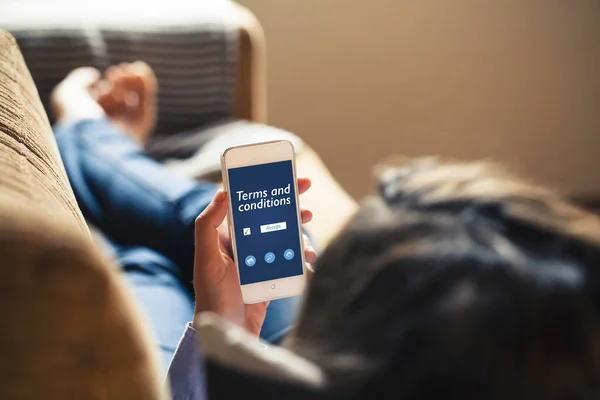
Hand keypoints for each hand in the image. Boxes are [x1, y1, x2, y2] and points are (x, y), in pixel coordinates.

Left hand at [193, 178, 316, 336]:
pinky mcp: (271, 274)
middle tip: (305, 192)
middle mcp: (243, 243)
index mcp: (225, 235)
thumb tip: (222, 192)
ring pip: (283, 235)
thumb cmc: (211, 297)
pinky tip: (308, 258)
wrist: (227, 333)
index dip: (262, 186)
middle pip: (269, 215)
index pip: (245, 202)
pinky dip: (301, 255)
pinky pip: (289, 259)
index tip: (279, 174)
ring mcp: (258, 259)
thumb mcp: (205, 259)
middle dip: (288, 202)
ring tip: (308, 230)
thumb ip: (207, 226)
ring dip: (298, 229)